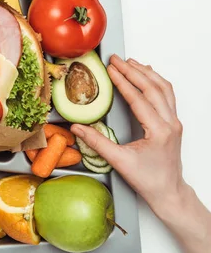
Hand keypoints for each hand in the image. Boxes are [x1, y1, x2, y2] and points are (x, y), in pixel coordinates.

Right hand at [71, 55, 184, 218]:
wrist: (168, 192)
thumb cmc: (148, 180)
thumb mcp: (119, 161)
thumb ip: (97, 143)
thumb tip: (78, 129)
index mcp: (159, 131)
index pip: (138, 98)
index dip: (123, 82)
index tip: (111, 69)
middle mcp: (170, 123)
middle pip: (153, 88)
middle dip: (133, 70)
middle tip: (116, 60)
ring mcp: (174, 122)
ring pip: (164, 88)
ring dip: (147, 73)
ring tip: (131, 62)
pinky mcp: (174, 123)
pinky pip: (168, 95)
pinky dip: (157, 82)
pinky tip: (148, 75)